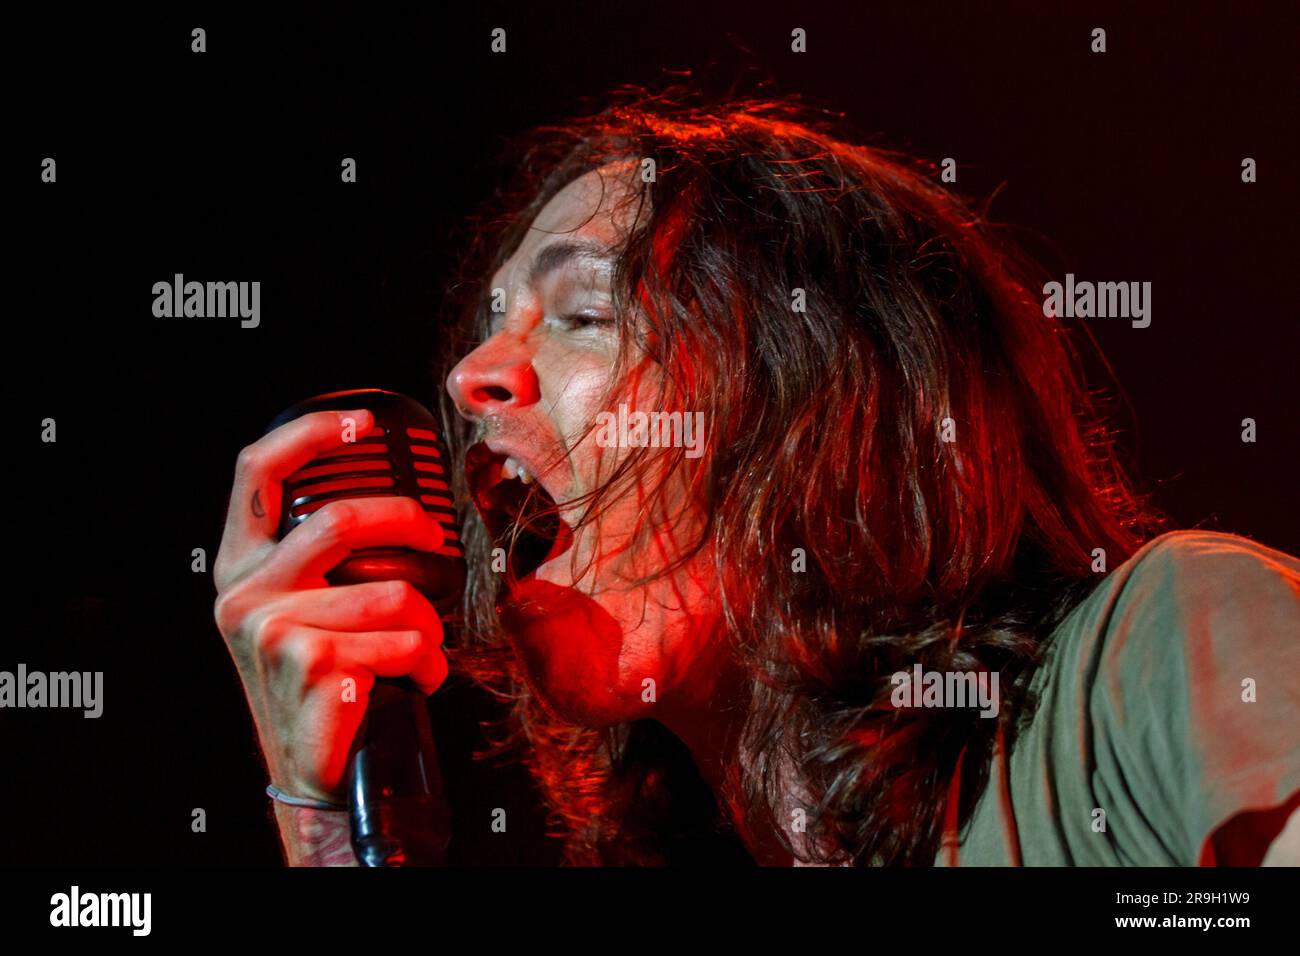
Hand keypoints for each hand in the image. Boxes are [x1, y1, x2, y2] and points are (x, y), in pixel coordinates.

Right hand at [213, 407, 448, 804]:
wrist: (315, 771)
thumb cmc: (324, 682)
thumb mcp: (302, 610)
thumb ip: (318, 559)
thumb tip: (391, 504)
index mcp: (240, 565)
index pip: (256, 472)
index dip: (309, 434)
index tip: (361, 424)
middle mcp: (244, 592)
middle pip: (341, 518)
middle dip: (408, 523)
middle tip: (435, 542)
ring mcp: (273, 629)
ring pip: (393, 592)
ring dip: (428, 625)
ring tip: (419, 651)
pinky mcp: (312, 663)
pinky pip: (405, 640)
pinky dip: (428, 662)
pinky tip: (414, 682)